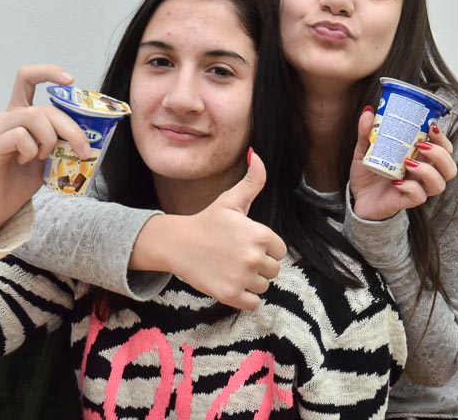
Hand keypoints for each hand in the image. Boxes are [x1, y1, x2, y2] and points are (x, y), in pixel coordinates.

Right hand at [0, 64, 92, 239]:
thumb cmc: (22, 178)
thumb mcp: (49, 155)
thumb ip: (62, 139)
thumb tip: (91, 136)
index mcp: (21, 113)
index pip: (28, 78)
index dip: (48, 72)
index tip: (70, 79)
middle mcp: (7, 116)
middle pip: (44, 107)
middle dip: (70, 128)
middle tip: (83, 150)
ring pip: (34, 117)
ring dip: (49, 139)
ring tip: (44, 157)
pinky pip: (20, 136)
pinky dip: (31, 151)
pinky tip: (25, 162)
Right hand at [131, 151, 286, 309]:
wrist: (178, 244)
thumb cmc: (207, 221)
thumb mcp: (230, 200)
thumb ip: (251, 181)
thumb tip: (257, 155)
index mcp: (259, 234)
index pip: (279, 250)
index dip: (264, 247)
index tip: (245, 243)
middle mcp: (254, 257)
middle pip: (273, 269)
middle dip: (259, 264)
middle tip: (236, 256)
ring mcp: (242, 278)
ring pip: (264, 286)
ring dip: (251, 281)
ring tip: (231, 268)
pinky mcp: (231, 295)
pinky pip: (253, 302)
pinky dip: (244, 297)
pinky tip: (230, 282)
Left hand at [349, 108, 456, 220]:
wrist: (358, 197)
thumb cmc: (368, 173)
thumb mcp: (364, 150)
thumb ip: (366, 132)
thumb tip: (368, 111)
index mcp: (420, 158)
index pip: (443, 148)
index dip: (443, 138)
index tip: (432, 126)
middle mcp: (423, 173)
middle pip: (449, 166)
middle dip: (440, 154)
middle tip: (421, 145)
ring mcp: (417, 188)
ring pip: (439, 184)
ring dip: (428, 171)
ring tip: (409, 162)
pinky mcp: (407, 201)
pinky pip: (419, 197)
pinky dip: (411, 188)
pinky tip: (397, 183)